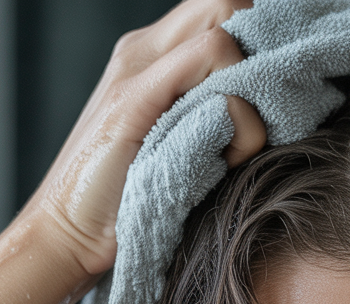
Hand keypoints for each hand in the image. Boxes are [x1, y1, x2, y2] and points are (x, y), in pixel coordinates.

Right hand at [24, 0, 266, 280]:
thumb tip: (270, 116)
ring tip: (242, 147)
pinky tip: (228, 155)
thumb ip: (215, 118)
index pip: (221, 7)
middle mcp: (145, 49)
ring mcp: (137, 68)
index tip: (283, 91)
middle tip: (273, 115)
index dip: (262, 36)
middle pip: (227, 2)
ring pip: (225, 26)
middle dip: (266, 52)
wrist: (66, 234)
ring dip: (255, 88)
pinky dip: (238, 109)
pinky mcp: (135, 98)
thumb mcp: (184, 150)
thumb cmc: (130, 204)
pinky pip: (210, 60)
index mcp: (155, 55)